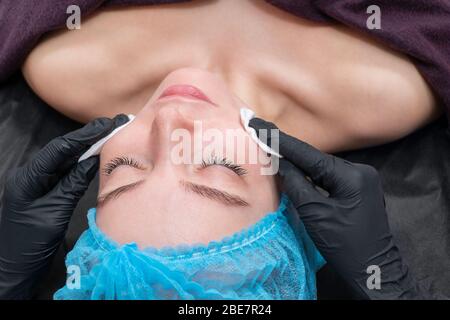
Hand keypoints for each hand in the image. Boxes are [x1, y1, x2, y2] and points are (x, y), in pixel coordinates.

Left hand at [0, 114, 128, 298]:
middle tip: (114, 125)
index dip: (84, 136)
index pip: (59, 149)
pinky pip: (66, 173)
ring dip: (87, 149)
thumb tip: (94, 160)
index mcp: (28, 176)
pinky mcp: (46, 192)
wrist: (15, 267)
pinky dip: (83, 165)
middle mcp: (32, 175)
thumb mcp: (56, 211)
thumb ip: (74, 183)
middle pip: (63, 150)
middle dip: (88, 138)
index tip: (107, 125)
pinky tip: (98, 159)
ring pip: (65, 160)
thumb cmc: (31, 241)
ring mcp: (38, 183)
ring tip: (111, 137)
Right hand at [250, 117, 427, 299]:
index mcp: (351, 175)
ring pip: (322, 168)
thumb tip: (280, 163)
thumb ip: (296, 184)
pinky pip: (330, 177)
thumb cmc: (344, 245)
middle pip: (316, 159)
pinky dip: (312, 176)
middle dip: (289, 152)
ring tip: (274, 155)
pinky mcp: (359, 188)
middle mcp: (360, 171)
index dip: (280, 141)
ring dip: (300, 165)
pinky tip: (296, 172)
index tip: (259, 125)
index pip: (308, 154)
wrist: (373, 269)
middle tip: (262, 138)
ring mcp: (362, 178)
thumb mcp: (315, 214)